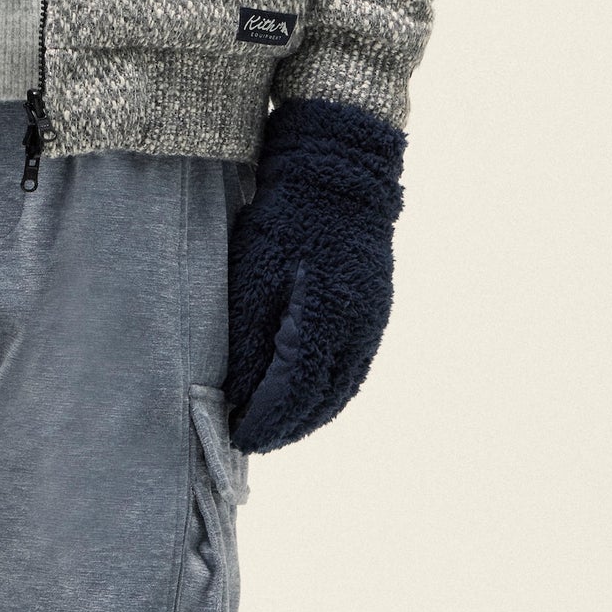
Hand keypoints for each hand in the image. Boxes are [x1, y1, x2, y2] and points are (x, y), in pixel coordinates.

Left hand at [224, 98, 404, 453]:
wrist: (338, 172)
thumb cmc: (287, 217)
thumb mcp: (253, 271)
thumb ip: (246, 336)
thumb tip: (237, 393)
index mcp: (325, 323)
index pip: (292, 394)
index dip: (265, 421)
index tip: (238, 436)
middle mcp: (356, 332)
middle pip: (320, 401)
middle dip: (285, 427)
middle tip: (252, 439)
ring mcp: (371, 322)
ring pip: (340, 390)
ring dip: (309, 415)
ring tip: (277, 426)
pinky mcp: (374, 310)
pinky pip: (352, 369)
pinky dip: (328, 392)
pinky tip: (309, 395)